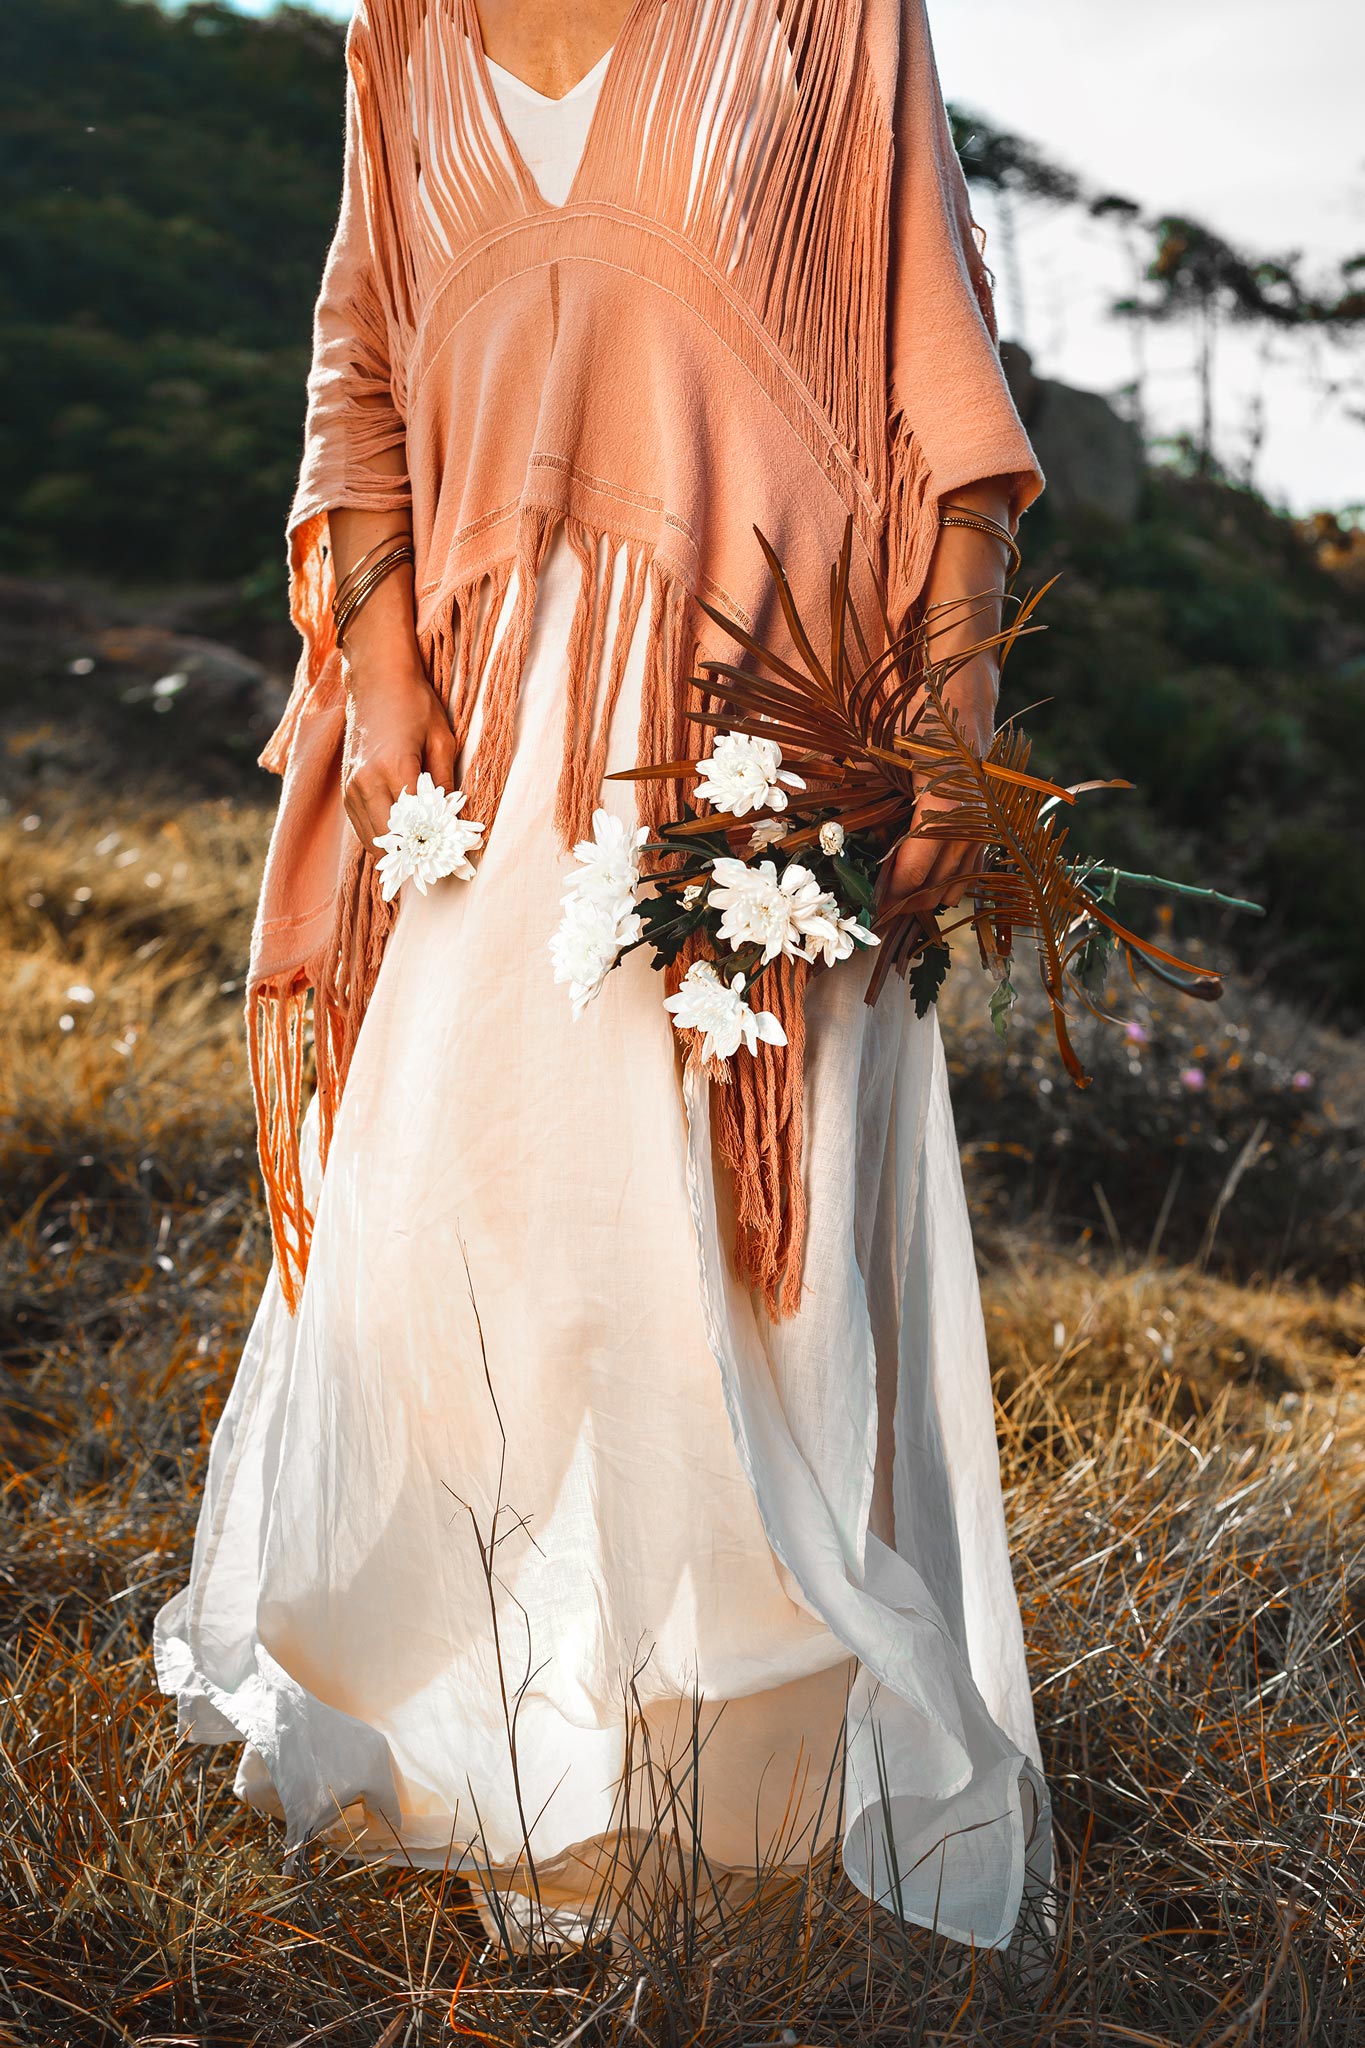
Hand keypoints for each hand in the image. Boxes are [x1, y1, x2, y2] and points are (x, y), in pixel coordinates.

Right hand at [341, 666, 457, 855]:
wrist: (376, 678)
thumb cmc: (414, 702)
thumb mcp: (442, 739)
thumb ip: (446, 782)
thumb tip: (453, 818)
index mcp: (394, 768)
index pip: (416, 823)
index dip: (436, 841)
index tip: (454, 850)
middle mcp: (366, 782)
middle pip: (391, 840)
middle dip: (416, 851)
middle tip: (440, 856)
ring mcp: (351, 787)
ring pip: (373, 840)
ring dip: (398, 848)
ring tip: (423, 848)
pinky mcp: (346, 789)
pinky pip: (362, 828)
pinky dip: (382, 838)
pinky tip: (404, 836)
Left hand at [884, 663, 995, 918]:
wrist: (965, 685)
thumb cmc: (919, 713)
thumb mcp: (885, 752)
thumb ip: (873, 803)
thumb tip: (848, 846)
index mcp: (944, 805)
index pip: (914, 872)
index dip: (889, 898)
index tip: (867, 915)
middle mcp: (973, 819)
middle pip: (939, 885)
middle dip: (906, 905)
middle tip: (875, 917)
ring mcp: (988, 819)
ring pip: (961, 879)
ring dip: (929, 896)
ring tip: (898, 905)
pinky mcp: (993, 816)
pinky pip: (975, 861)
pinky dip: (952, 877)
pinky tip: (930, 882)